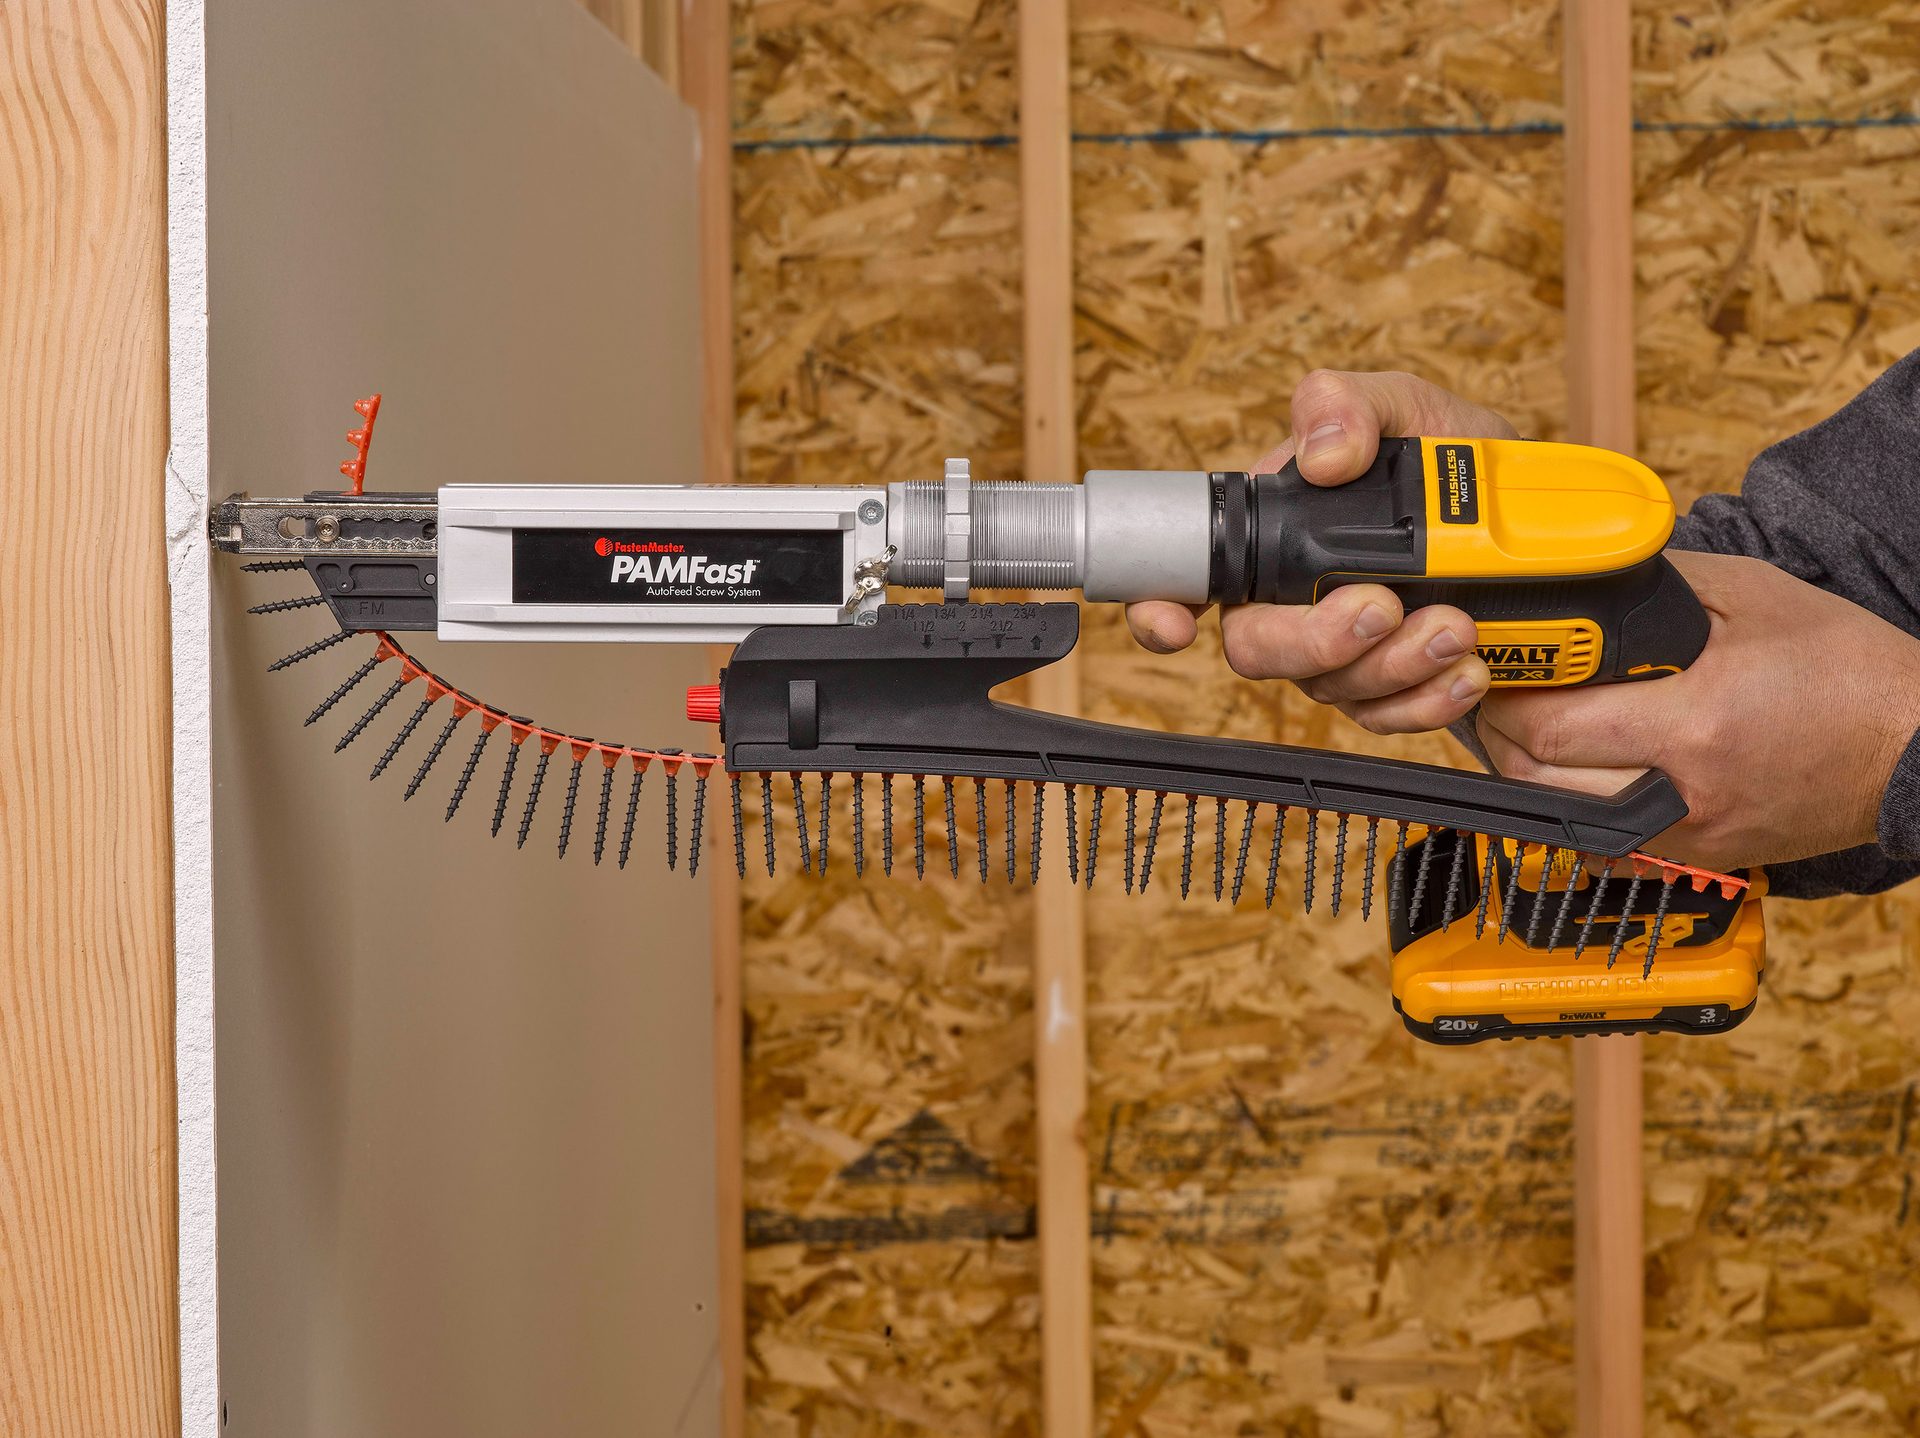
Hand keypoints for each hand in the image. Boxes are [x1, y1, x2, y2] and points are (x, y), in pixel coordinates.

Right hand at [1125, 369, 1518, 732]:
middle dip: (1312, 639)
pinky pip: (1385, 718)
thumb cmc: (1465, 464)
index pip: (1193, 574)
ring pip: (1327, 689)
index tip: (1172, 625)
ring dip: (1392, 666)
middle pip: (1256, 648)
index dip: (1161, 607)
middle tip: (1381, 605)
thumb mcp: (1414, 408)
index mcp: (1278, 530)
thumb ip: (1354, 403)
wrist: (1550, 530)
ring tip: (1457, 626)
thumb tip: (1322, 455)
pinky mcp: (1392, 690)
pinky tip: (1470, 670)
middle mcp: (1295, 599)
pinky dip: (1428, 700)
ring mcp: (1342, 652)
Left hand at [1477, 550, 1919, 870]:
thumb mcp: (1754, 596)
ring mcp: (1686, 835)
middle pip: (1537, 779)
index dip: (1504, 698)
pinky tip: (1570, 770)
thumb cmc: (1846, 670)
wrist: (1917, 746)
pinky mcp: (1695, 857)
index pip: (1552, 728)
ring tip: (1526, 724)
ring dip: (1525, 772)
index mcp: (1693, 722)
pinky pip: (1601, 844)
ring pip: (1559, 818)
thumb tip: (1585, 577)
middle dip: (1499, 734)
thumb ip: (1660, 584)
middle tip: (1494, 693)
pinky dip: (1569, 809)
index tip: (1494, 666)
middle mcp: (1680, 792)